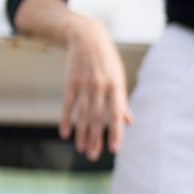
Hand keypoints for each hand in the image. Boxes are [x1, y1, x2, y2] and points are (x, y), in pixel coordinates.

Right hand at [60, 16, 131, 159]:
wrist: (87, 37)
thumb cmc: (108, 61)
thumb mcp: (119, 77)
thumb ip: (122, 101)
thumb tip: (128, 122)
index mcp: (116, 86)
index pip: (116, 114)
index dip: (115, 132)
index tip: (115, 149)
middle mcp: (100, 86)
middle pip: (96, 117)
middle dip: (95, 138)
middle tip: (93, 156)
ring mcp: (84, 84)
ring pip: (82, 113)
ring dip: (81, 133)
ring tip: (81, 149)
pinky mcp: (71, 82)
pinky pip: (68, 104)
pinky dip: (66, 119)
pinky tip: (65, 134)